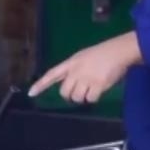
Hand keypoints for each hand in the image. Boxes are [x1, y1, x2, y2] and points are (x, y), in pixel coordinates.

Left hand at [28, 32, 142, 103]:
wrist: (119, 51)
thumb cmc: (103, 53)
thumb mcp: (83, 57)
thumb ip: (74, 69)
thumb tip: (71, 85)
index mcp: (71, 62)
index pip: (52, 74)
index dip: (41, 84)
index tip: (31, 93)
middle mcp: (76, 71)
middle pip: (64, 92)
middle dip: (71, 94)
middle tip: (81, 90)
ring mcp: (85, 78)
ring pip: (76, 97)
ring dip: (83, 96)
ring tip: (92, 88)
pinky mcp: (96, 84)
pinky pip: (90, 99)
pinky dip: (94, 97)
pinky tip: (99, 89)